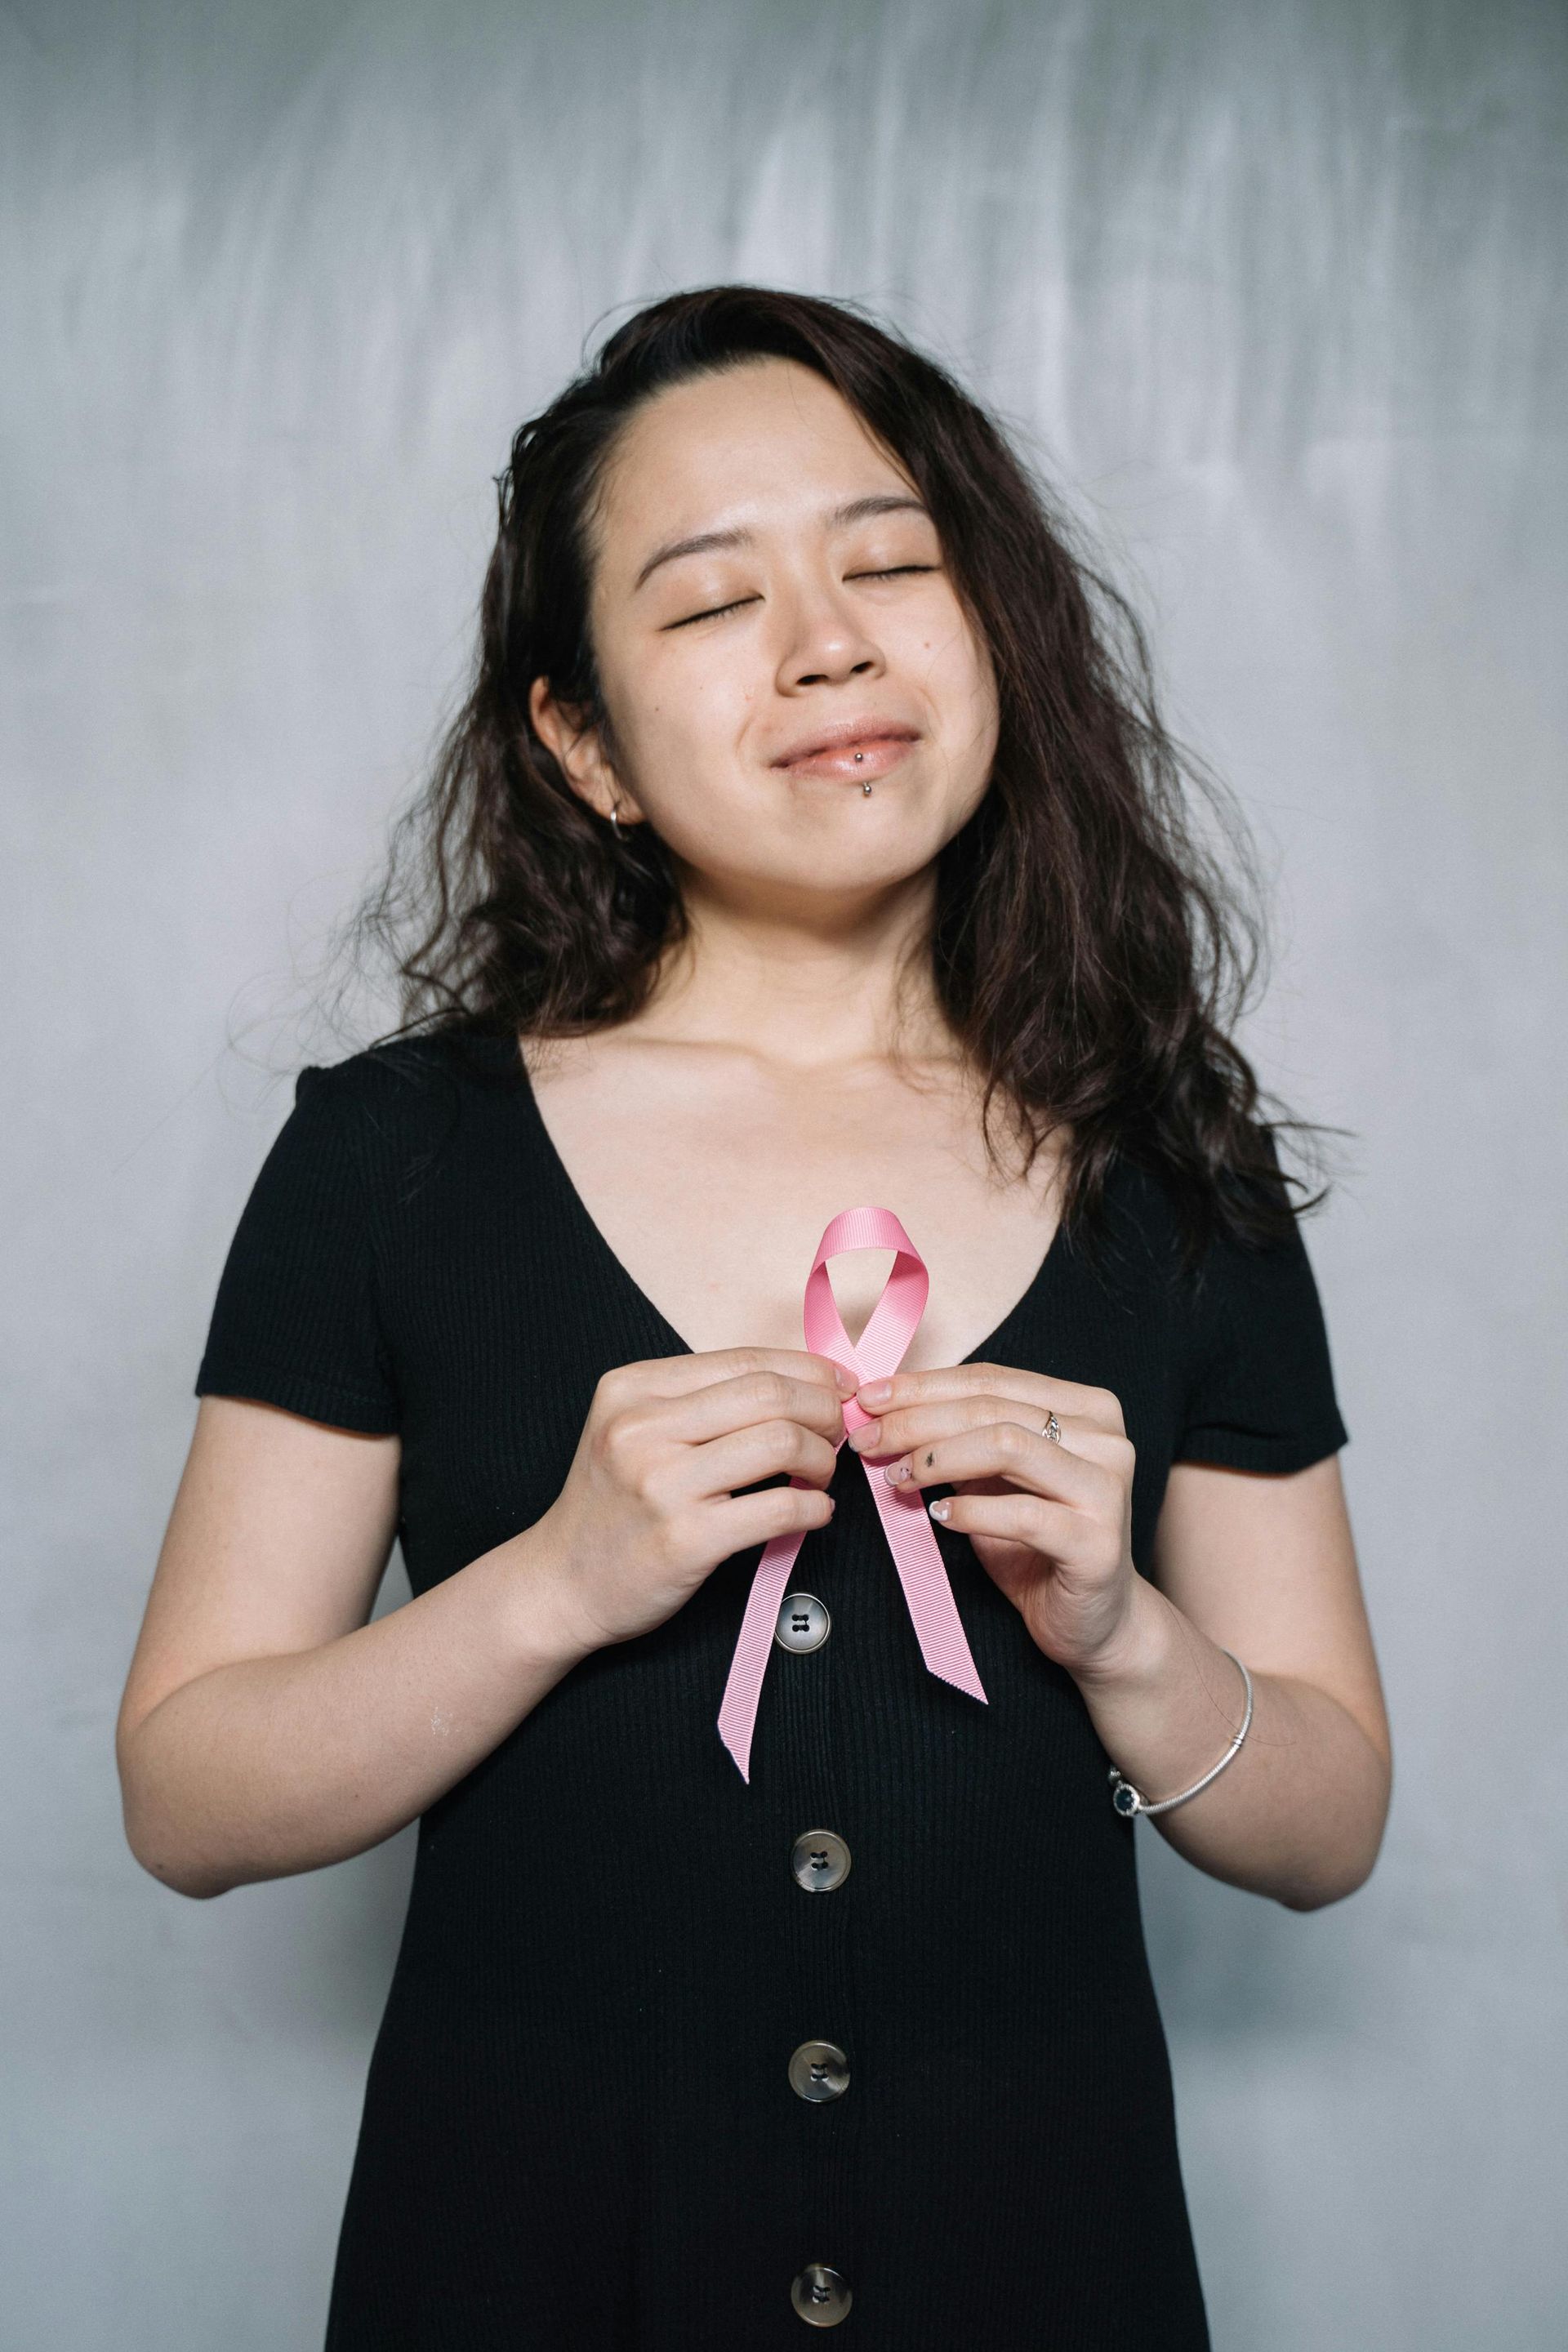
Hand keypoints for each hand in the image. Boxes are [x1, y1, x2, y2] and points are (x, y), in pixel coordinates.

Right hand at [529, 1348, 850, 1652]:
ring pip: (780, 1442)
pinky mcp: (685, 1539)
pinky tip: (815, 1511)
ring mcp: (661, 1484)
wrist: (560, 1583)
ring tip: (819, 1473)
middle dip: (823, 1409)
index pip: (743, 1360)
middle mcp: (641, 1428)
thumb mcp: (633, 1430)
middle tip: (836, 1432)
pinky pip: (779, 1508)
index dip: (806, 1370)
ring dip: (821, 1457)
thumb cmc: (612, 1505)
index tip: (837, 1387)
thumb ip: (702, 1403)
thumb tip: (803, 1384)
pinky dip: (814, 1507)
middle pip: (769, 1394)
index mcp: (632, 1389)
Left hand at [845, 1362, 1140, 1680]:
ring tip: (897, 1477)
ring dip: (937, 1458)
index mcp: (1087, 1408)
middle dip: (916, 1421)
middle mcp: (1107, 1440)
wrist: (1094, 1621)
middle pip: (992, 1409)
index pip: (991, 1379)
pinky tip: (938, 1515)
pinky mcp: (1098, 1543)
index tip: (870, 1399)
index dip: (924, 1386)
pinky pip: (1022, 1514)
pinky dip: (970, 1511)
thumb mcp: (994, 1480)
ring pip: (1007, 1446)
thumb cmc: (1038, 1545)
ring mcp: (1107, 1489)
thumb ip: (959, 1440)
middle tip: (866, 1440)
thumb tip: (884, 1410)